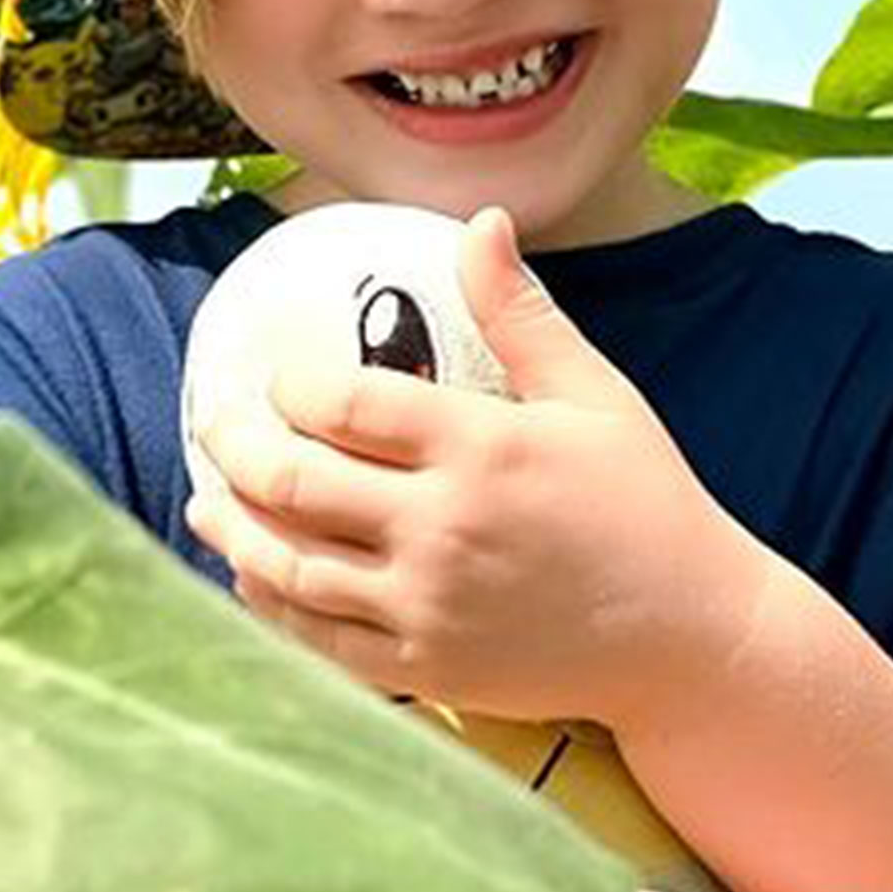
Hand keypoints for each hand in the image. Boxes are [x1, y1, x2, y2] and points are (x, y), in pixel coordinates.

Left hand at [187, 205, 770, 728]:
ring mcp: (429, 608)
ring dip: (234, 529)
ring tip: (203, 497)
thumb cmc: (644, 500)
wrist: (689, 637)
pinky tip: (254, 577)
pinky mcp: (428, 672)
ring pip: (291, 568)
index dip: (291, 384)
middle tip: (211, 420)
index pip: (346, 405)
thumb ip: (520, 310)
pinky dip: (273, 607)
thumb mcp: (592, 392)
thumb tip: (483, 219)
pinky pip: (322, 642)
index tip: (275, 371)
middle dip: (236, 445)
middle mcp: (443, 529)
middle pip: (297, 482)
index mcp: (480, 448)